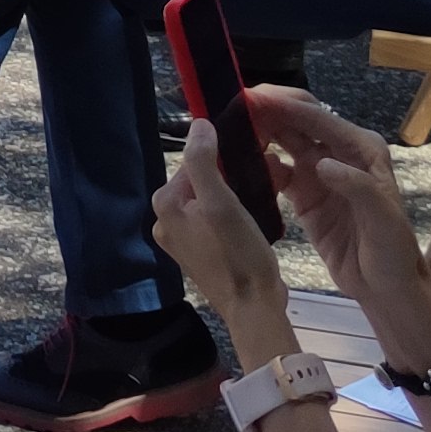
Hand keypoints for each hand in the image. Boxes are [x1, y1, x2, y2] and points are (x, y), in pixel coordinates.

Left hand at [158, 118, 296, 349]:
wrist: (254, 307)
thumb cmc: (237, 253)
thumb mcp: (221, 202)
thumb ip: (204, 162)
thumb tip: (198, 124)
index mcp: (165, 207)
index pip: (193, 163)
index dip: (224, 159)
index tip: (252, 160)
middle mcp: (166, 223)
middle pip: (203, 181)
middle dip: (233, 176)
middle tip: (265, 177)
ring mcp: (184, 241)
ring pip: (212, 200)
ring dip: (237, 193)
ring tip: (265, 193)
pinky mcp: (203, 254)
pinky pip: (217, 220)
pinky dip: (236, 213)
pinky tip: (257, 215)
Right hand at [241, 87, 430, 335]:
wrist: (386, 287)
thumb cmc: (392, 252)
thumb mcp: (383, 219)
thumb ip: (357, 187)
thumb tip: (322, 162)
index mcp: (361, 148)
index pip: (318, 118)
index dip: (285, 106)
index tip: (251, 98)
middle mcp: (339, 153)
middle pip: (297, 121)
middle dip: (266, 110)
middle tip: (229, 107)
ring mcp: (319, 174)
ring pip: (284, 142)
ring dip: (258, 133)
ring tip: (226, 130)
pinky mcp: (305, 196)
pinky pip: (277, 172)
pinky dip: (259, 166)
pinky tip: (239, 166)